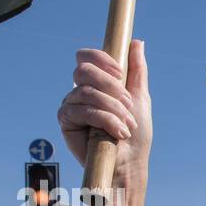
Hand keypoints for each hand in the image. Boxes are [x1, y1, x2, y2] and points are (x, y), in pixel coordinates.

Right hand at [58, 41, 151, 205]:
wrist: (130, 163)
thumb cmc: (136, 135)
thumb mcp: (140, 98)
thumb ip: (136, 70)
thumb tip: (137, 42)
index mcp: (96, 83)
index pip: (86, 57)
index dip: (101, 59)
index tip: (120, 72)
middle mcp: (80, 91)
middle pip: (82, 70)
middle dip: (110, 87)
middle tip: (128, 105)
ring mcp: (71, 105)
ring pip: (86, 92)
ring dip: (112, 108)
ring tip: (127, 125)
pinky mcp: (65, 122)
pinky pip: (81, 110)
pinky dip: (104, 120)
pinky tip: (118, 132)